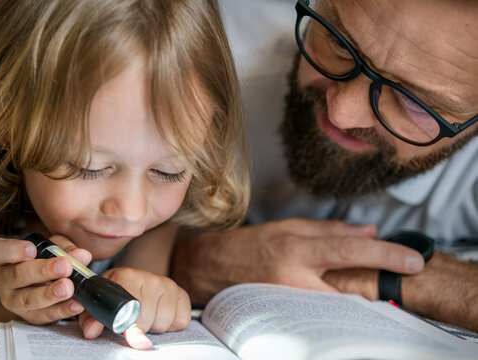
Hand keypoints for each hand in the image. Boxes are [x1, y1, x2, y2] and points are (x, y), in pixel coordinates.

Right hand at [0, 234, 91, 324]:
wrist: (49, 281)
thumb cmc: (46, 257)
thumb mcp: (55, 245)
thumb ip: (65, 248)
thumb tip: (80, 256)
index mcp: (4, 257)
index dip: (11, 250)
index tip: (32, 249)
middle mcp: (4, 279)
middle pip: (17, 275)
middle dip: (42, 271)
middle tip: (64, 267)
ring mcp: (13, 300)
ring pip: (28, 299)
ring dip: (50, 294)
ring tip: (68, 288)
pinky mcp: (29, 316)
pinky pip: (44, 315)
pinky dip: (62, 310)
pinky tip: (76, 304)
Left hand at [78, 268, 189, 347]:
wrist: (131, 282)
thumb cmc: (113, 296)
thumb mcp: (97, 305)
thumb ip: (91, 319)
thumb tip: (92, 331)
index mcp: (125, 276)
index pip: (131, 307)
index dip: (130, 326)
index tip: (131, 338)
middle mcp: (149, 277)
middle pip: (147, 320)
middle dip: (139, 327)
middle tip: (132, 320)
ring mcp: (167, 284)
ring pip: (163, 322)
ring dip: (154, 326)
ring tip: (146, 316)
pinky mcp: (181, 293)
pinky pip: (180, 320)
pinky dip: (172, 324)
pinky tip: (160, 314)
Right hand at [172, 218, 424, 304]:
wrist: (209, 268)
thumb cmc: (248, 244)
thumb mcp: (287, 227)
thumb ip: (329, 230)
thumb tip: (367, 230)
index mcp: (296, 248)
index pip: (350, 248)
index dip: (385, 253)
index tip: (413, 260)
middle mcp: (295, 277)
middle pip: (352, 285)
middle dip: (379, 283)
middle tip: (398, 277)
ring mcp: (290, 300)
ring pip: (340, 303)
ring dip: (359, 295)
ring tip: (367, 285)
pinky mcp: (286, 314)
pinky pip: (322, 312)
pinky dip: (338, 305)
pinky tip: (341, 298)